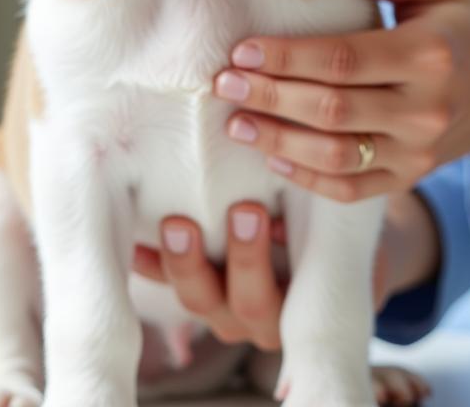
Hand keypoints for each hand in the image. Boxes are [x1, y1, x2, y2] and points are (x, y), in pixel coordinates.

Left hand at [131, 191, 441, 349]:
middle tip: (241, 211)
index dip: (269, 261)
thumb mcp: (336, 211)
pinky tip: (133, 241)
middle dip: (243, 257)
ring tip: (177, 225)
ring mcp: (224, 308)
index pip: (290, 298)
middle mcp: (264, 317)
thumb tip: (298, 152)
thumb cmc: (333, 216)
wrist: (325, 240)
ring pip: (200, 300)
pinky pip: (163, 285)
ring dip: (186, 262)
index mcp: (306, 304)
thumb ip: (322, 196)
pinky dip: (147, 263)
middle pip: (247, 304)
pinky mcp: (195, 290)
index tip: (263, 216)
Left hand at [212, 0, 469, 201]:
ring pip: (337, 156)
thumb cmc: (462, 25)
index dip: (286, 57)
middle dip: (269, 97)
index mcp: (428, 54)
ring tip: (236, 124)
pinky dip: (309, 179)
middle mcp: (426, 108)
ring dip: (279, 141)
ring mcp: (419, 151)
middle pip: (331, 109)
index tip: (241, 50)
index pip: (342, 60)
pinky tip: (273, 158)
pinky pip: (353, 189)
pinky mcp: (412, 177)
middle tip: (223, 84)